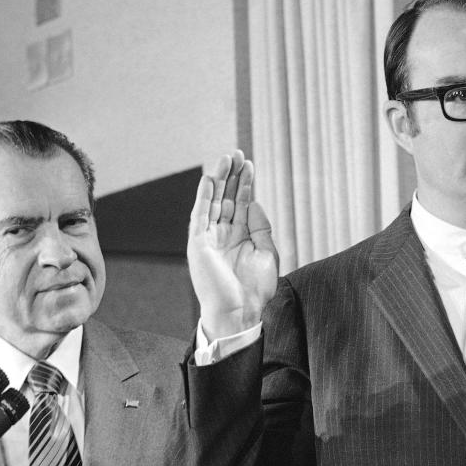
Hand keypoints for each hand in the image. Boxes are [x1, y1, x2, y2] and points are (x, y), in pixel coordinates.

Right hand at [188, 150, 279, 338]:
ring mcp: (209, 238)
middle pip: (226, 198)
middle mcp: (222, 235)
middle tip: (236, 153)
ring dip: (218, 179)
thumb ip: (261, 228)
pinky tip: (209, 179)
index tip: (248, 164)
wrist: (240, 313)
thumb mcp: (267, 254)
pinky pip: (199, 215)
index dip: (244, 184)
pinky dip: (203, 197)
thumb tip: (254, 203)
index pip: (240, 203)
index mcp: (239, 237)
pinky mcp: (198, 244)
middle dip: (231, 175)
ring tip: (226, 158)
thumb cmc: (255, 291)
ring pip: (213, 202)